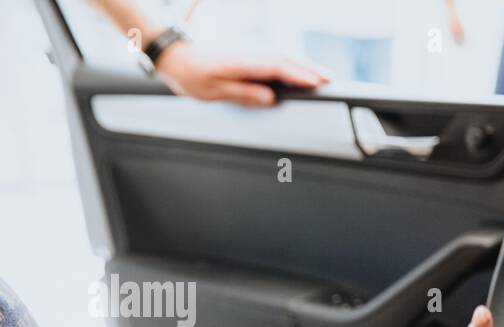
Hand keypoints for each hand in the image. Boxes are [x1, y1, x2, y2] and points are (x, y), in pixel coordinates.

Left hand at [155, 42, 329, 106]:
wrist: (174, 54)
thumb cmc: (190, 74)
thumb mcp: (213, 91)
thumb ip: (243, 93)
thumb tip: (271, 98)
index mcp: (239, 62)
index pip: (275, 66)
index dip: (297, 74)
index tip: (315, 82)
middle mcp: (247, 53)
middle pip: (284, 57)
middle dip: (308, 68)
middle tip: (329, 80)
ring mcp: (248, 52)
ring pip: (281, 56)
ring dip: (302, 64)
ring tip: (321, 76)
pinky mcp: (248, 54)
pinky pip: (274, 58)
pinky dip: (291, 64)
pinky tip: (299, 71)